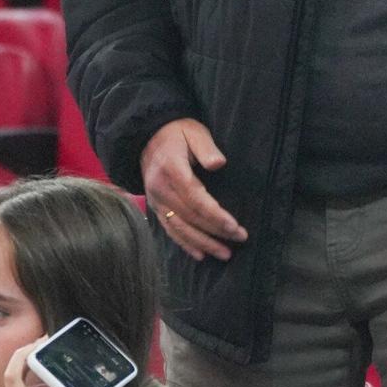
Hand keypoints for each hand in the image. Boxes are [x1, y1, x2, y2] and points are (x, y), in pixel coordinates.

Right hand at [142, 118, 243, 260]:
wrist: (146, 136)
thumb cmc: (177, 133)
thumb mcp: (194, 132)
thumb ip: (206, 147)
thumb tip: (218, 163)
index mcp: (171, 170)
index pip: (195, 198)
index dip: (215, 214)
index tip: (234, 226)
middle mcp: (160, 189)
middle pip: (190, 216)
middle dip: (216, 231)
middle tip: (240, 239)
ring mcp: (156, 200)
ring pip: (180, 228)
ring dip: (203, 243)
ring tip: (224, 254)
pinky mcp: (155, 207)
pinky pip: (169, 229)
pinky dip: (185, 244)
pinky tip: (200, 254)